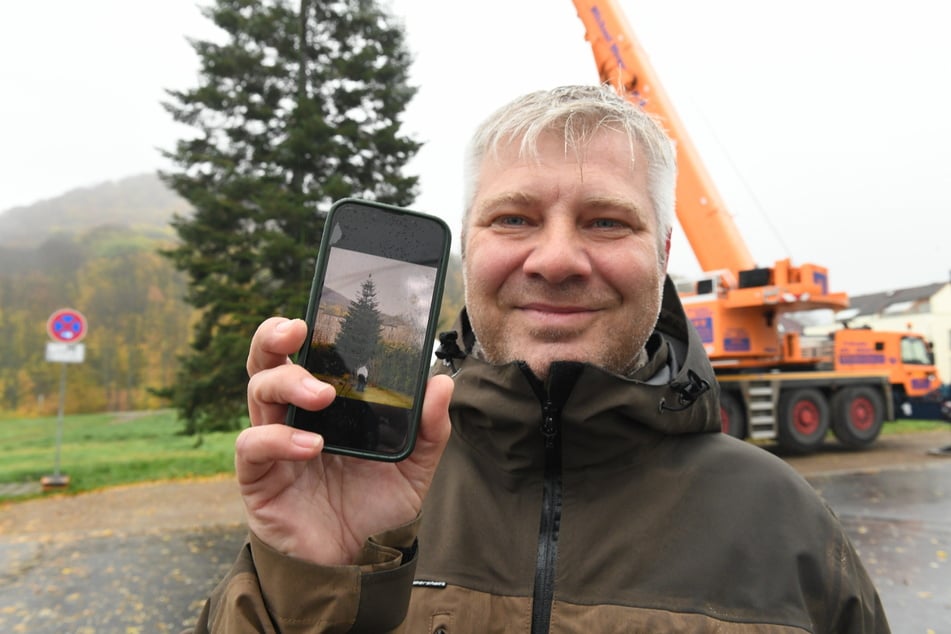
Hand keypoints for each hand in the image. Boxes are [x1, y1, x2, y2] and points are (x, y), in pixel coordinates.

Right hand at [237, 317, 452, 564]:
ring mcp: (274, 446)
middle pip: (267, 362)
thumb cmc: (376, 509)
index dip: (299, 328)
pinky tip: (311, 447)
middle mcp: (295, 418)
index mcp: (327, 406)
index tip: (314, 312)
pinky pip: (253, 446)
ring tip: (322, 395)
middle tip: (296, 329)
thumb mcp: (414, 467)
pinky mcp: (259, 478)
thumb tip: (441, 383)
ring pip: (258, 393)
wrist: (356, 564)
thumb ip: (430, 429)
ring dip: (288, 383)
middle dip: (273, 337)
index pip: (305, 355)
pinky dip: (278, 440)